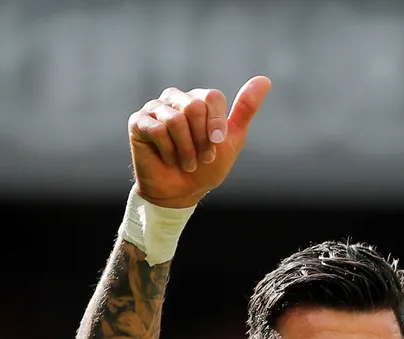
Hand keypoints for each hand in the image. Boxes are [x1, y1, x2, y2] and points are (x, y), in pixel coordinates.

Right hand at [128, 78, 271, 208]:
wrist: (180, 194)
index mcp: (198, 100)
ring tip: (185, 162)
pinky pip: (158, 130)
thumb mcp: (231, 140)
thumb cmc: (205, 168)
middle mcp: (176, 99)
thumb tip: (264, 80)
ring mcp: (155, 108)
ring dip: (186, 150)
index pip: (212, 97)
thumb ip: (245, 109)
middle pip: (194, 106)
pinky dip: (168, 152)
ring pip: (176, 120)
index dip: (216, 124)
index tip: (216, 145)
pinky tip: (167, 159)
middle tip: (200, 157)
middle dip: (201, 140)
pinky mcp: (138, 121)